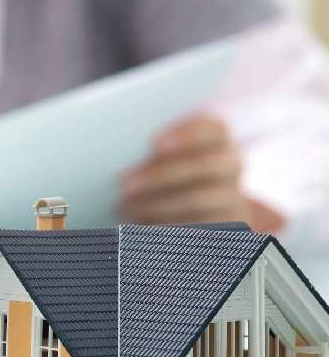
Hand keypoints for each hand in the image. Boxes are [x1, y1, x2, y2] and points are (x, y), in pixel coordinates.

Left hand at [118, 113, 284, 230]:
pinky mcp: (225, 226)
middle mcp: (231, 163)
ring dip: (157, 205)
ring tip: (125, 208)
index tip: (155, 143)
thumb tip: (124, 157)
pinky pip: (197, 227)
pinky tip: (140, 226)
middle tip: (125, 184)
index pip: (210, 129)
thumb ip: (153, 150)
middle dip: (160, 176)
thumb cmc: (171, 169)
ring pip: (198, 200)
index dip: (184, 135)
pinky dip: (166, 227)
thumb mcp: (165, 154)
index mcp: (218, 136)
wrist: (207, 206)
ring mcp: (232, 196)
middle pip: (202, 166)